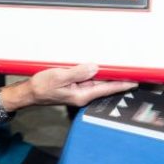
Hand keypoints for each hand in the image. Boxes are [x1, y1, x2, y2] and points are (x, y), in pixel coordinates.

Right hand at [0, 63, 136, 110]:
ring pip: (96, 82)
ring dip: (106, 75)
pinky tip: (98, 67)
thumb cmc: (41, 86)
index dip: (121, 84)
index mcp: (82, 95)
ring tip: (119, 68)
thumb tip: (95, 68)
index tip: (134, 81)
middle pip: (103, 86)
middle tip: (131, 71)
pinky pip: (87, 80)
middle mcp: (82, 95)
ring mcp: (78, 91)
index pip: (106, 89)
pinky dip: (94, 73)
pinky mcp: (73, 87)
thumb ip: (78, 72)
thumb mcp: (59, 77)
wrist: (29, 93)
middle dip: (117, 79)